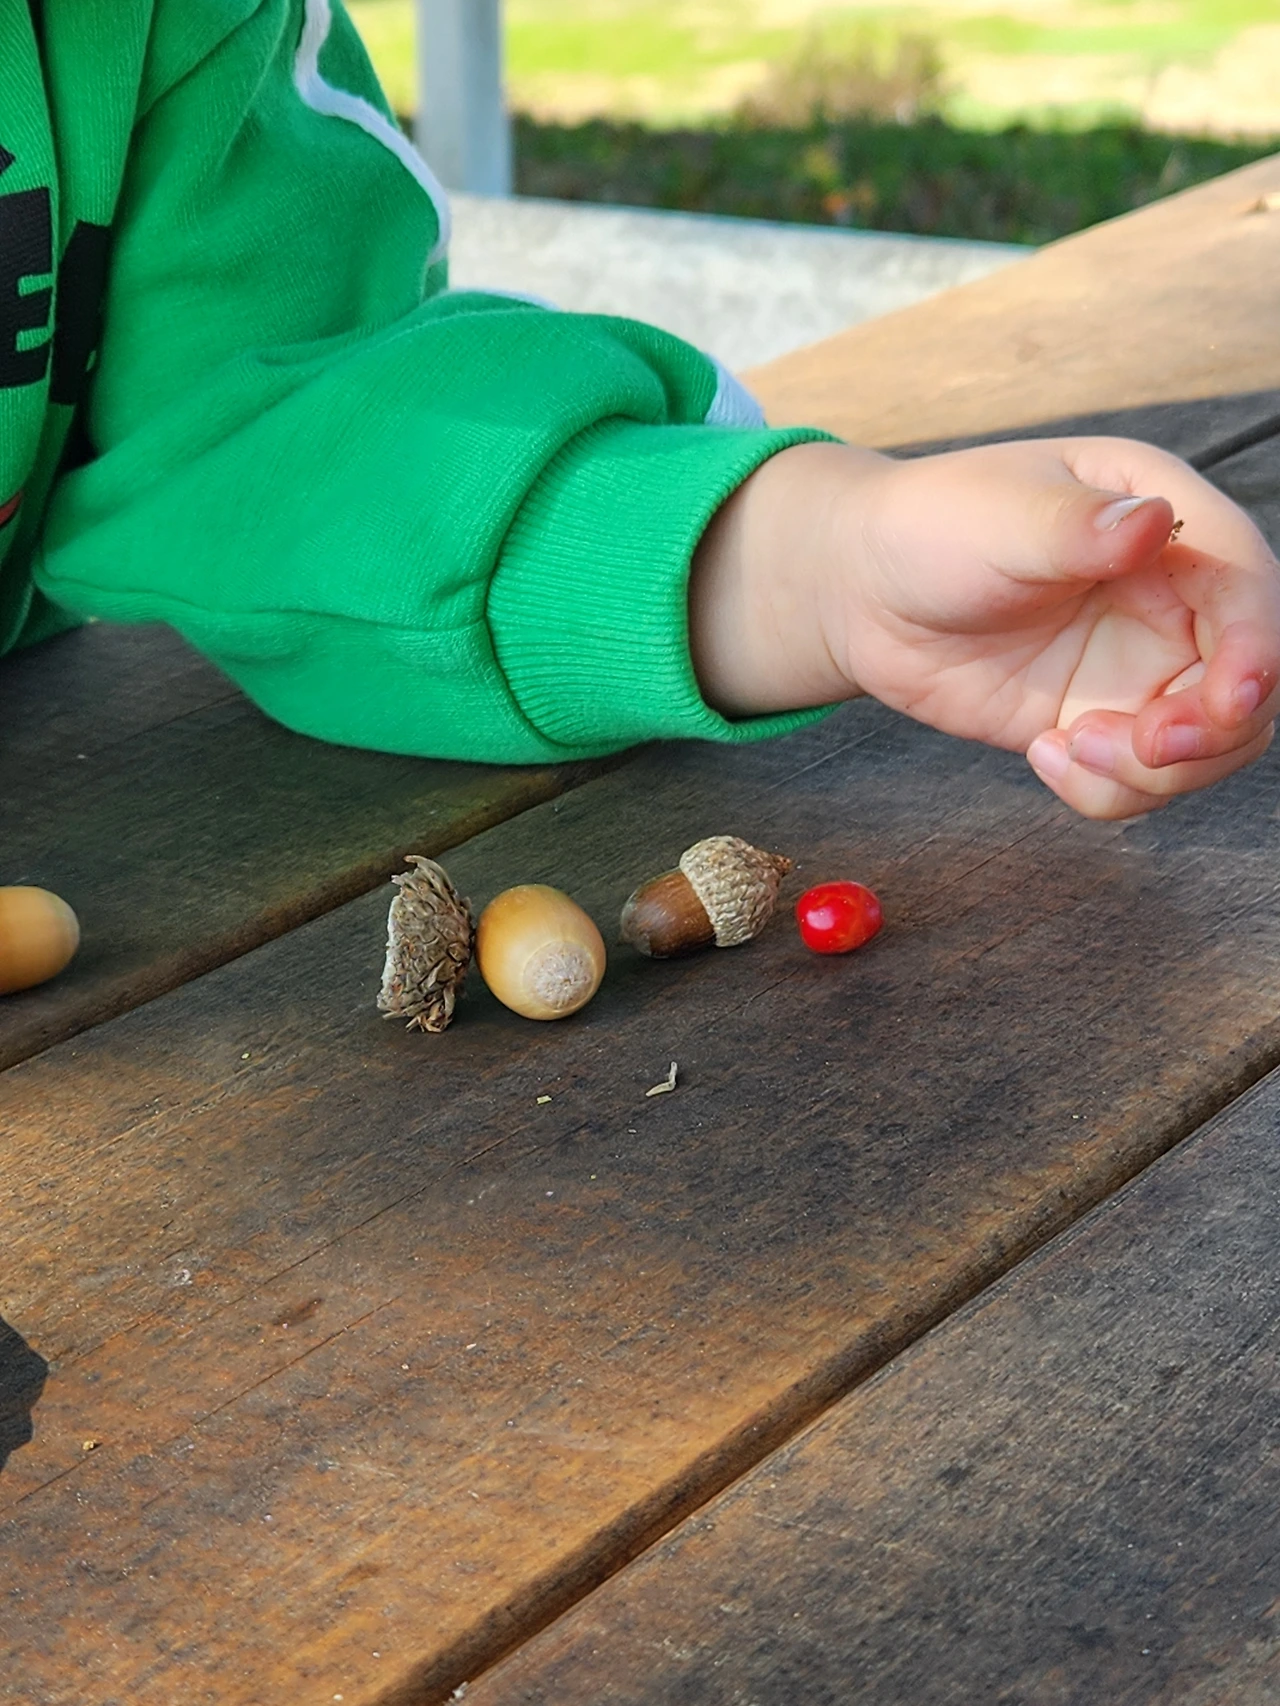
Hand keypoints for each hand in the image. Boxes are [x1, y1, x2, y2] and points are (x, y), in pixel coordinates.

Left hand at [690, 437, 1279, 818]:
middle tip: (1143, 746)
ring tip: (1063, 749)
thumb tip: (1150, 522)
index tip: (1230, 697)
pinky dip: (1105, 790)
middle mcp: (1170, 596)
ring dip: (1153, 771)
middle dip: (1210, 729)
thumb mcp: (998, 517)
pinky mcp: (1099, 721)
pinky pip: (1137, 778)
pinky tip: (1043, 755)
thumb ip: (1076, 526)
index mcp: (1165, 518)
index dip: (1254, 644)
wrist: (862, 592)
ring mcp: (1139, 666)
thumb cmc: (930, 528)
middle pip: (1246, 679)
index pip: (1243, 582)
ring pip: (1204, 744)